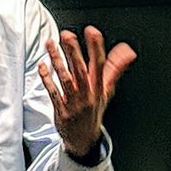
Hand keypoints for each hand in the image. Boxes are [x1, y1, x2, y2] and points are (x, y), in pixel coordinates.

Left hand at [40, 26, 136, 160]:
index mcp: (99, 88)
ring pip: (65, 79)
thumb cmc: (94, 109)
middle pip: (80, 71)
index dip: (96, 48)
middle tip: (67, 35)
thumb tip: (128, 51)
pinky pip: (53, 92)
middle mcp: (87, 94)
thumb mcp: (107, 90)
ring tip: (51, 44)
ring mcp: (74, 103)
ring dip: (57, 61)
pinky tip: (42, 66)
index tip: (92, 31)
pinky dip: (47, 79)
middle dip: (74, 52)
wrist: (84, 139)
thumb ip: (116, 68)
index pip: (100, 65)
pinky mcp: (61, 110)